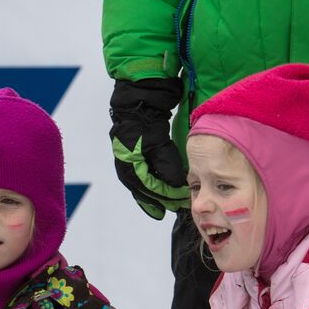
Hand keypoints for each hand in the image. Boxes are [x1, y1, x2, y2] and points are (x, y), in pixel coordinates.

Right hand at [109, 77, 189, 219]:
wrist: (136, 102)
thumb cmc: (144, 122)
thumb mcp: (157, 144)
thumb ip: (166, 165)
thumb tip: (176, 185)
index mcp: (129, 167)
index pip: (149, 188)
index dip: (166, 195)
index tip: (181, 199)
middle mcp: (127, 169)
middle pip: (145, 191)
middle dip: (161, 199)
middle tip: (178, 206)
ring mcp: (129, 163)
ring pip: (144, 186)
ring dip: (158, 194)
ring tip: (171, 202)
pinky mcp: (135, 157)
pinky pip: (144, 177)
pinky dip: (153, 185)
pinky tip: (163, 188)